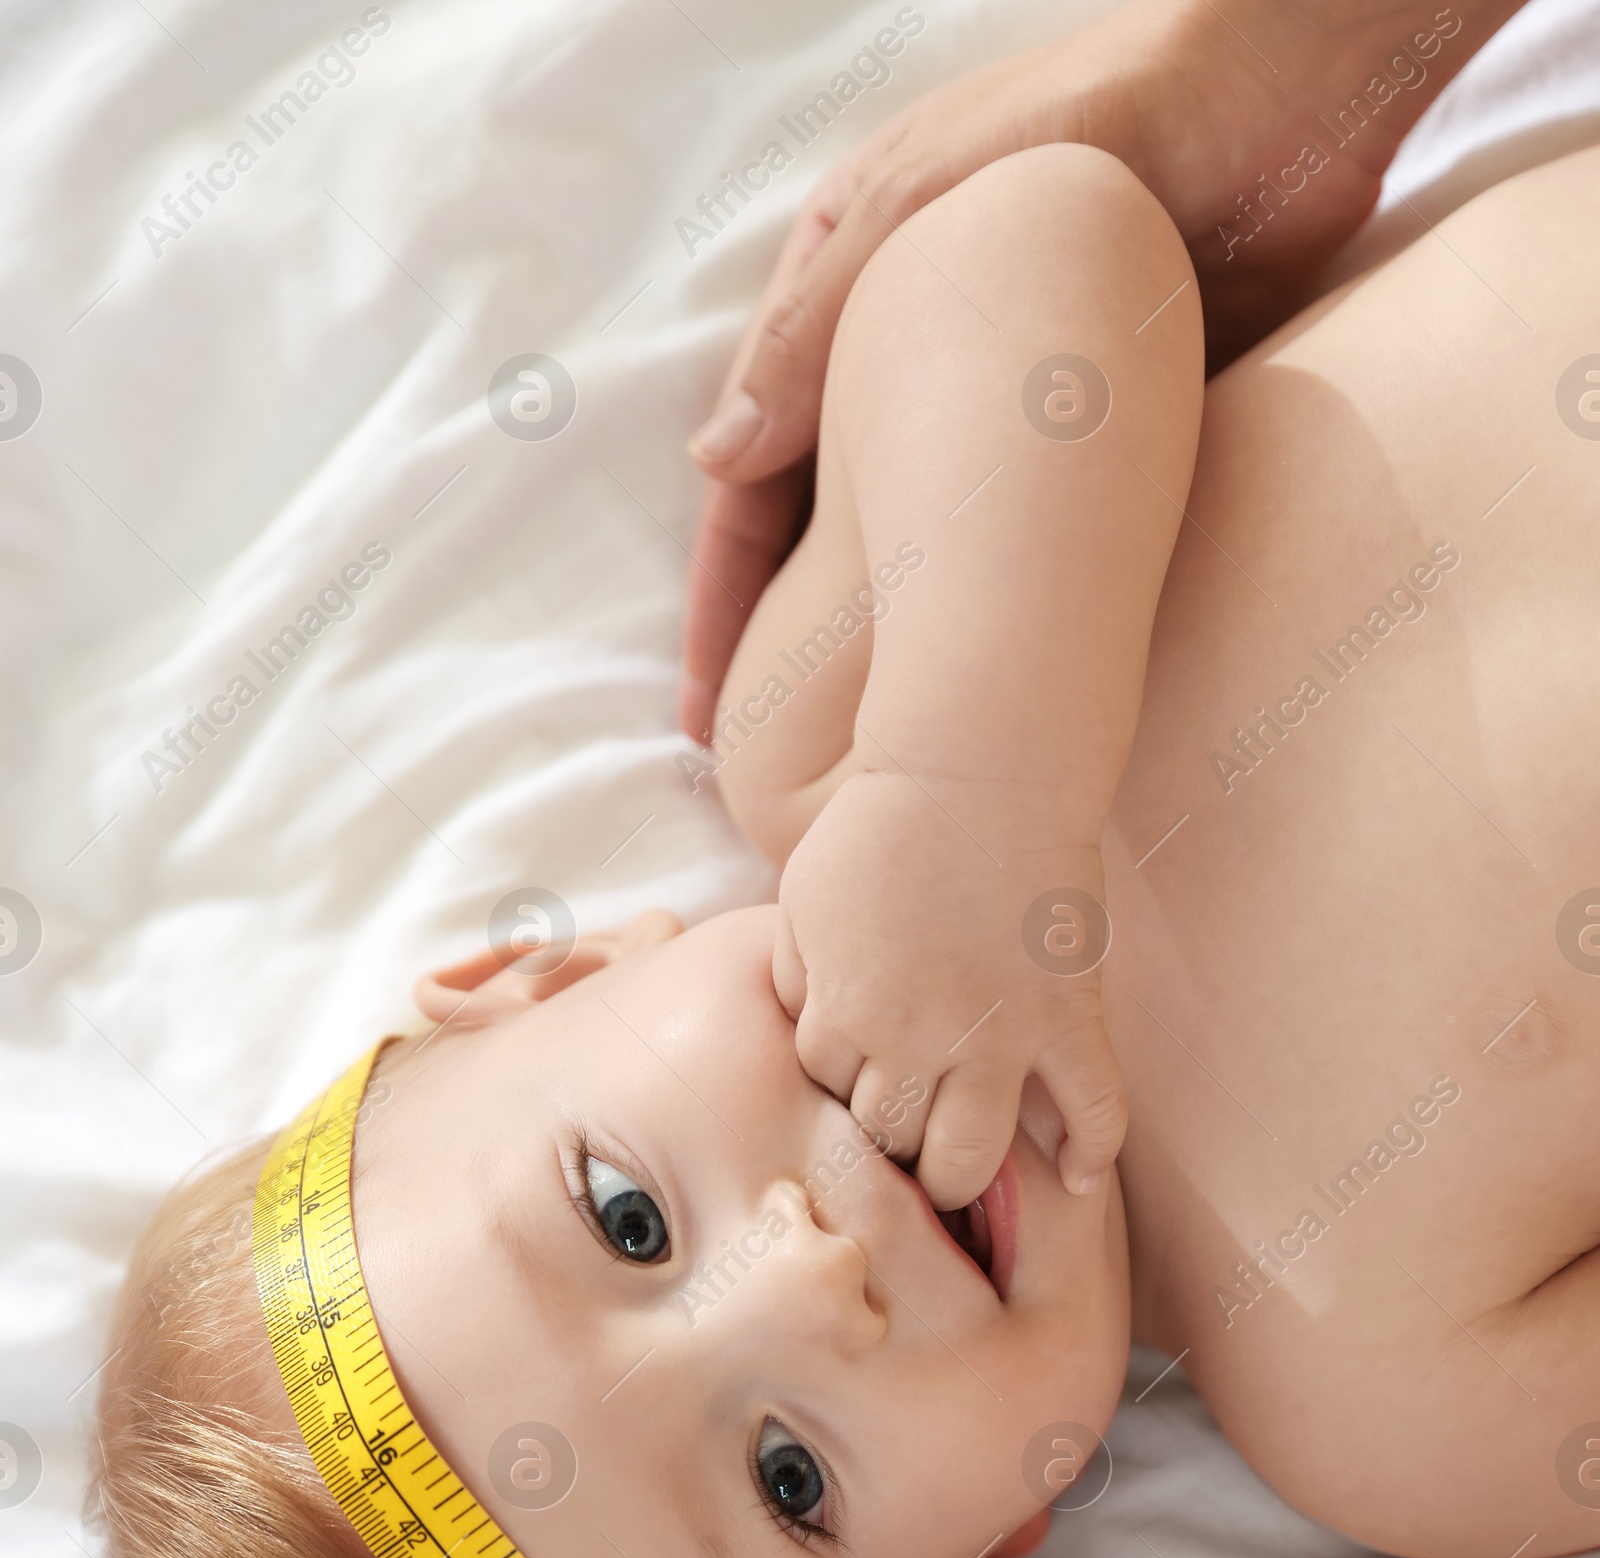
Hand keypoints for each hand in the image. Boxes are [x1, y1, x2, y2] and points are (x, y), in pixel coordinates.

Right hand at [679, 0, 1504, 736]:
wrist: (1279, 109)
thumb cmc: (1090, 123)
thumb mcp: (916, 205)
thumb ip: (812, 330)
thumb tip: (715, 461)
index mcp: (843, 290)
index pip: (753, 471)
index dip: (724, 594)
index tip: (705, 704)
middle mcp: (905, 355)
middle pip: (820, 526)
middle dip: (784, 647)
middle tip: (759, 762)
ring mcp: (997, 403)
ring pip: (911, 548)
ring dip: (879, 647)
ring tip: (854, 755)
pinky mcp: (1088, 434)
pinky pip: (1015, 546)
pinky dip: (984, 617)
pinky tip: (969, 695)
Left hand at [773, 771, 1124, 1208]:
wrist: (975, 771)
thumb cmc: (880, 823)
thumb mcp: (802, 898)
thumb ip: (798, 974)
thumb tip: (807, 1029)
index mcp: (842, 1015)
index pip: (828, 1094)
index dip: (843, 1090)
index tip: (861, 1085)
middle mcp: (913, 1044)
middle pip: (891, 1139)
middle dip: (892, 1148)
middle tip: (908, 1147)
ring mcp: (997, 1039)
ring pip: (970, 1155)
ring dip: (963, 1178)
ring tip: (967, 1184)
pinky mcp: (1067, 1020)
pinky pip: (1092, 1108)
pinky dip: (1092, 1150)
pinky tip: (1080, 1180)